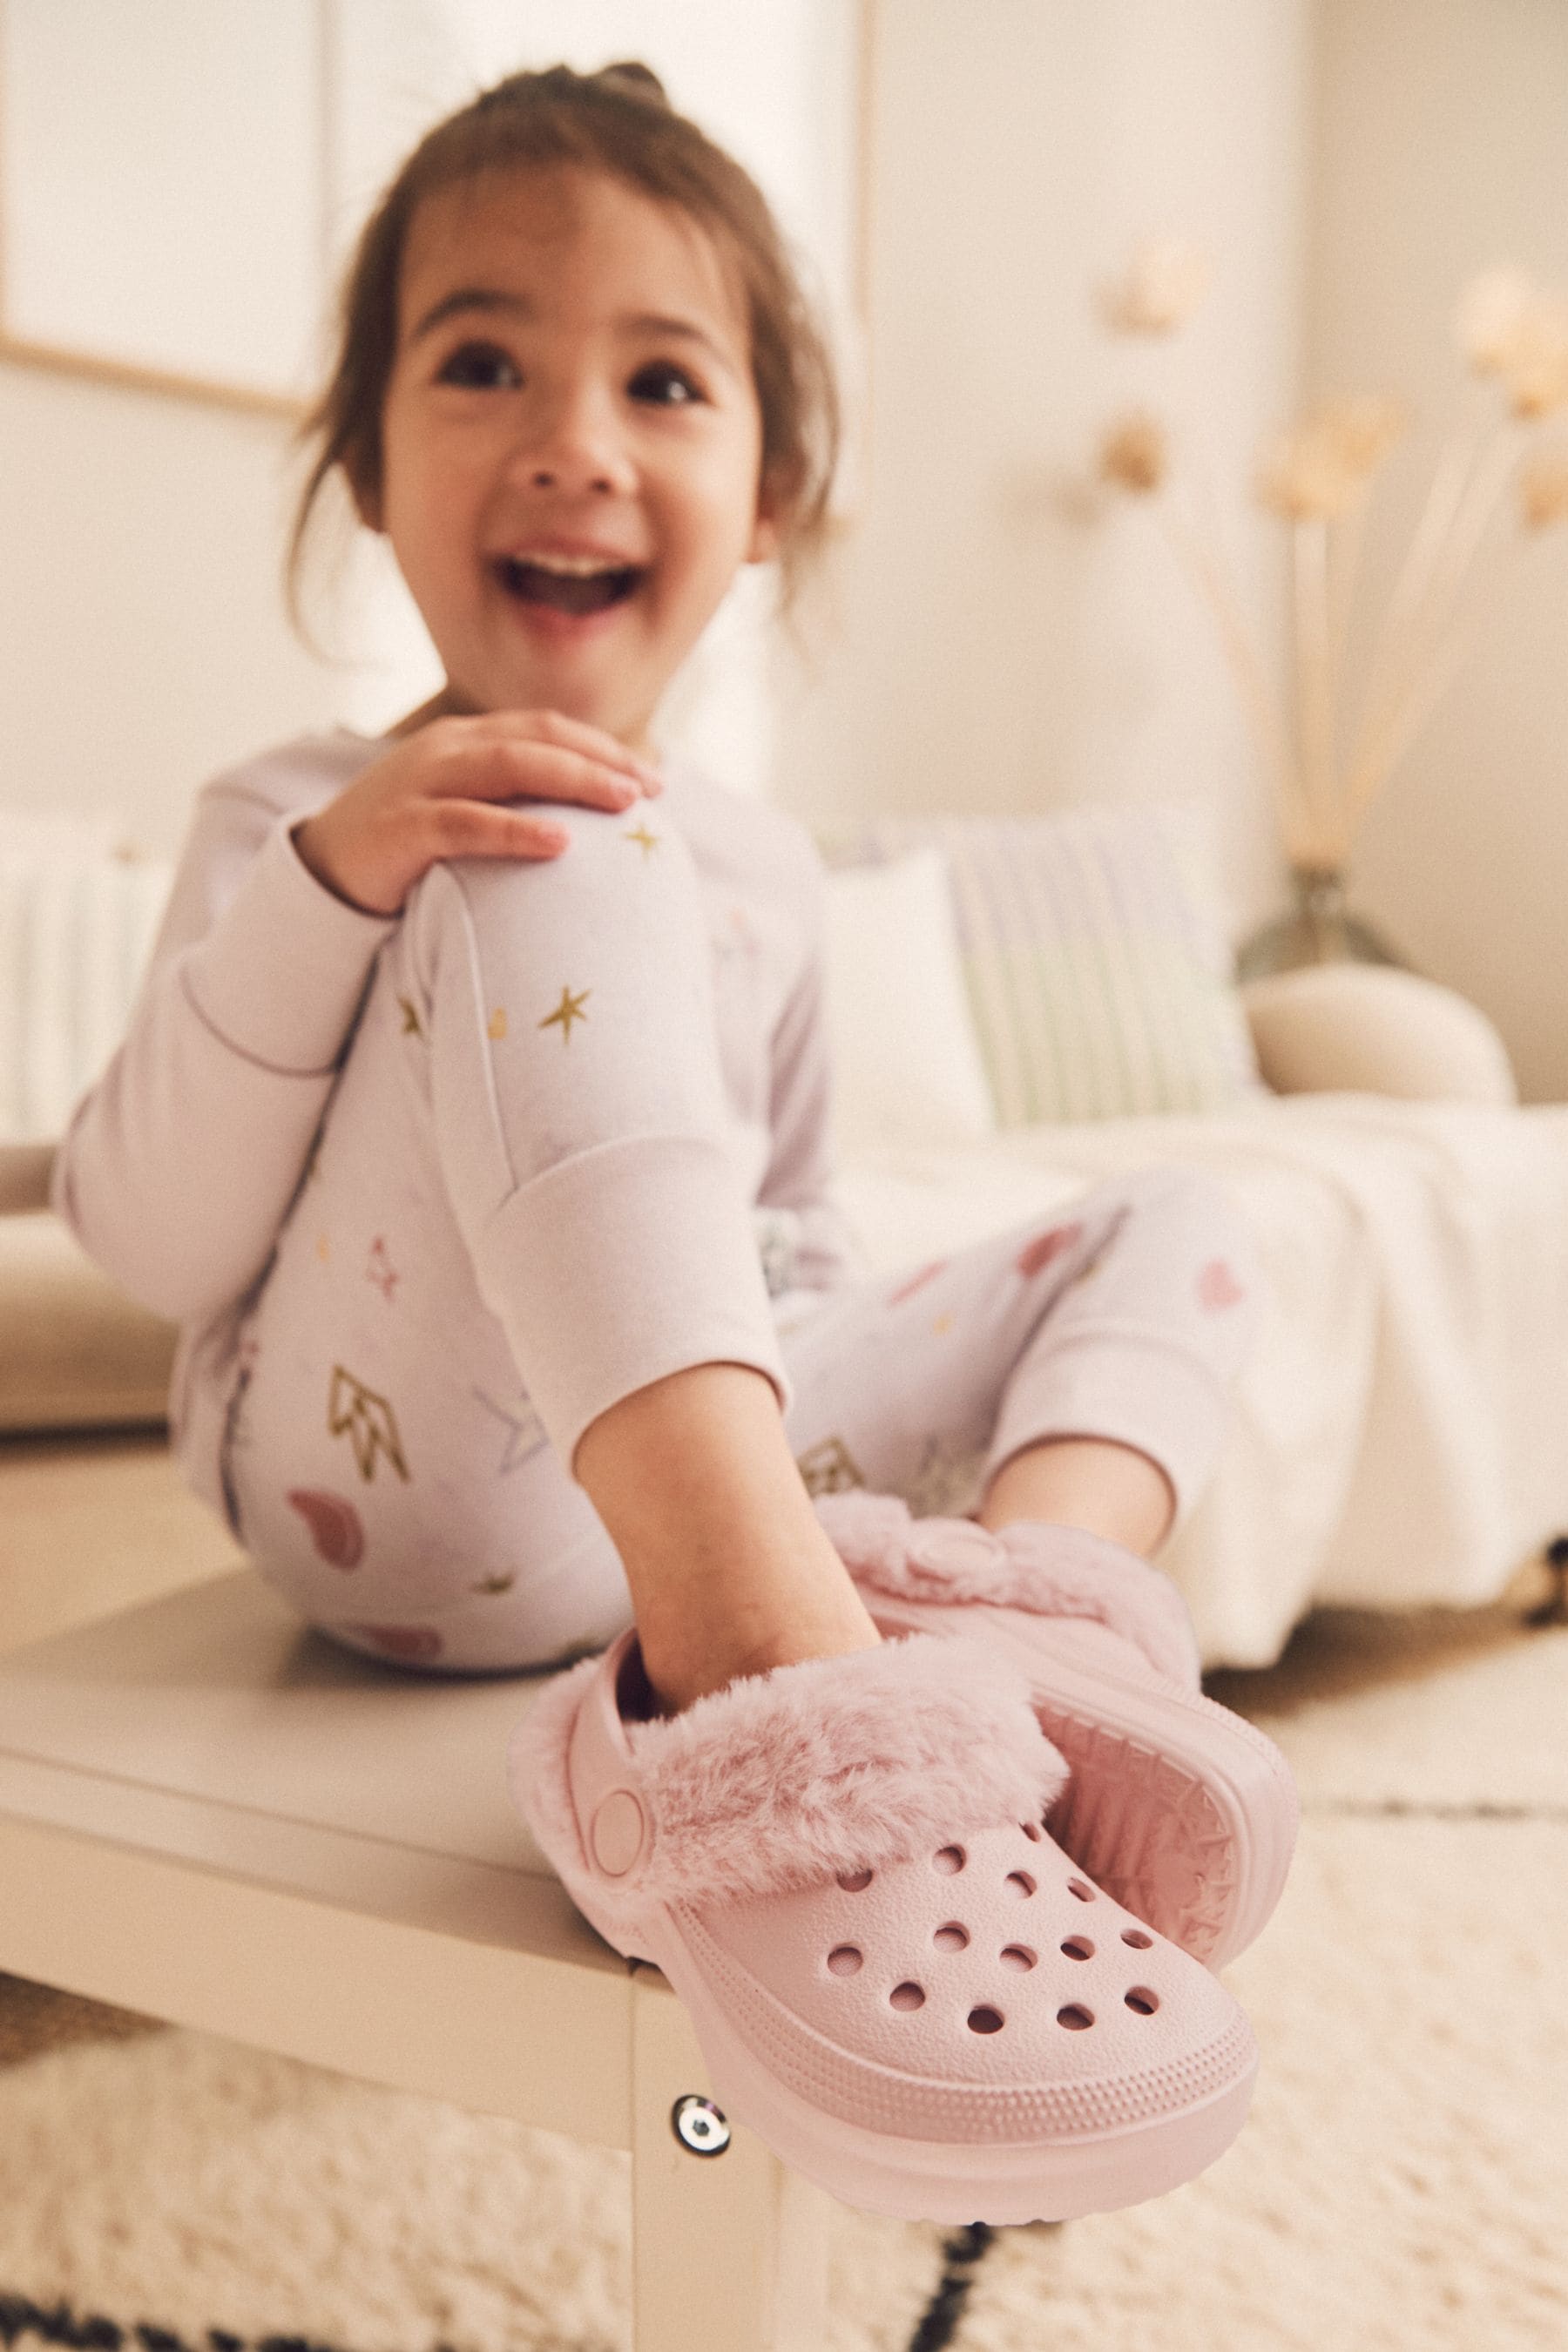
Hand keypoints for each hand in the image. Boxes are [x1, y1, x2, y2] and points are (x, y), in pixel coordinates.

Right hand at [289, 709, 663, 916]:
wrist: (321, 874)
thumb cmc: (407, 850)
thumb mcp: (463, 812)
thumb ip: (512, 804)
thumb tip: (587, 829)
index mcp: (465, 740)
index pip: (544, 729)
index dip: (602, 747)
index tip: (654, 778)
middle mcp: (445, 750)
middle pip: (535, 739)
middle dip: (600, 760)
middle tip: (651, 789)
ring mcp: (420, 783)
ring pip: (508, 767)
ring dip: (573, 780)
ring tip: (622, 803)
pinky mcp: (402, 827)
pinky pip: (467, 822)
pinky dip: (516, 831)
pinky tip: (560, 844)